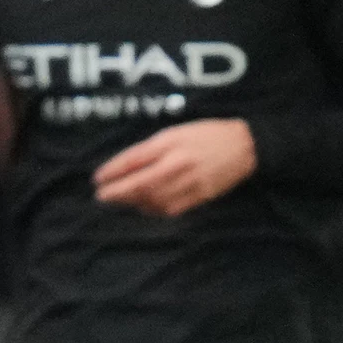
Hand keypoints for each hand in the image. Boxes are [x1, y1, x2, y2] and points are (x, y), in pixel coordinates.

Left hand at [93, 118, 257, 217]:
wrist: (245, 146)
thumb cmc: (204, 134)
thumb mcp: (174, 133)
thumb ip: (150, 149)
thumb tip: (125, 166)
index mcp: (170, 143)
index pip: (134, 159)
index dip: (113, 171)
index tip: (97, 179)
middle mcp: (178, 163)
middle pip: (141, 183)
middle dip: (118, 192)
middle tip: (101, 196)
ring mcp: (191, 182)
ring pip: (154, 199)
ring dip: (133, 203)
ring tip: (119, 202)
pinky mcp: (201, 196)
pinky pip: (172, 208)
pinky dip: (154, 210)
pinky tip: (143, 207)